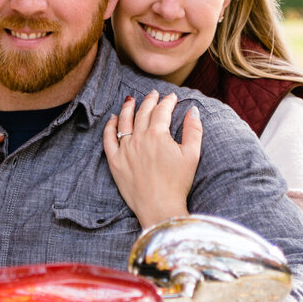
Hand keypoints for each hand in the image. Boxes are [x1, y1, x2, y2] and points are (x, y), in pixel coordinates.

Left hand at [104, 91, 201, 228]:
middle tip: (154, 94)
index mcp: (158, 135)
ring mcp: (124, 150)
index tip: (172, 98)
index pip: (162, 111)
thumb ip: (194, 130)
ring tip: (131, 100)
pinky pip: (108, 139)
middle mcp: (139, 138)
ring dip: (128, 108)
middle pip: (143, 112)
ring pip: (124, 122)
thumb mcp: (192, 155)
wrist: (159, 208)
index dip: (168, 102)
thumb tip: (193, 110)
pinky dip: (110, 126)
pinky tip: (113, 119)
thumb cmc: (178, 183)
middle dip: (150, 100)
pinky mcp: (115, 162)